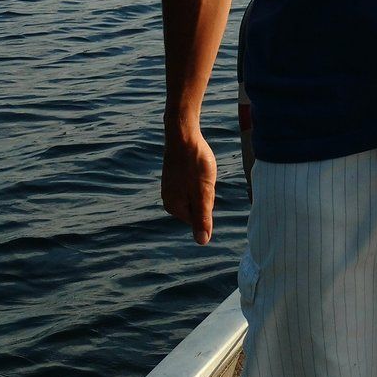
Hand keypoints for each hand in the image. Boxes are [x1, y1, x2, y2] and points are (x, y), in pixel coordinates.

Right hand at [161, 130, 217, 244]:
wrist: (183, 134)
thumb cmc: (194, 163)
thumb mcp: (203, 193)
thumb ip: (202, 218)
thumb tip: (202, 242)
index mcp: (173, 207)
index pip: (200, 218)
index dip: (208, 201)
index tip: (203, 185)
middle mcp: (168, 199)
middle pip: (197, 206)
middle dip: (205, 193)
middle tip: (202, 175)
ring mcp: (170, 187)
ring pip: (196, 192)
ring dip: (203, 182)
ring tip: (199, 169)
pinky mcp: (174, 175)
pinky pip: (192, 181)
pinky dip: (198, 174)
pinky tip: (196, 164)